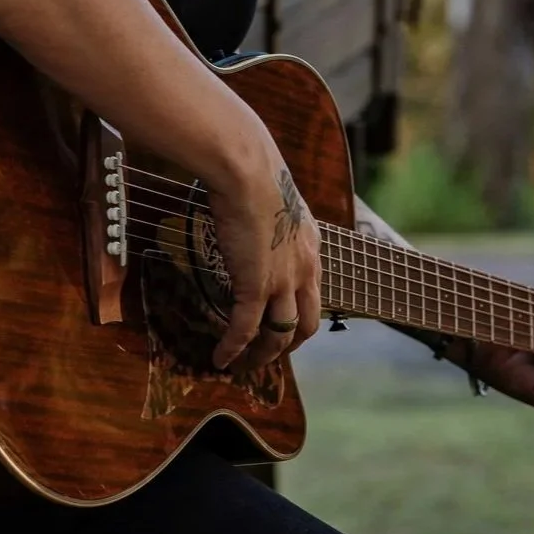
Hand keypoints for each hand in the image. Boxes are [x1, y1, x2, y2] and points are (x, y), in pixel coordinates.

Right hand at [206, 143, 321, 372]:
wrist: (246, 167)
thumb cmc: (252, 167)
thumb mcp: (272, 194)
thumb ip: (268, 208)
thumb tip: (246, 199)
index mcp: (310, 244)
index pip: (312, 292)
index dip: (299, 313)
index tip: (283, 324)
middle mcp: (303, 267)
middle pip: (305, 324)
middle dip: (288, 345)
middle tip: (268, 355)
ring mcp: (282, 280)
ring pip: (279, 335)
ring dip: (262, 356)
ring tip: (244, 366)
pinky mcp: (255, 285)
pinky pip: (246, 329)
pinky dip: (234, 348)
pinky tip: (221, 358)